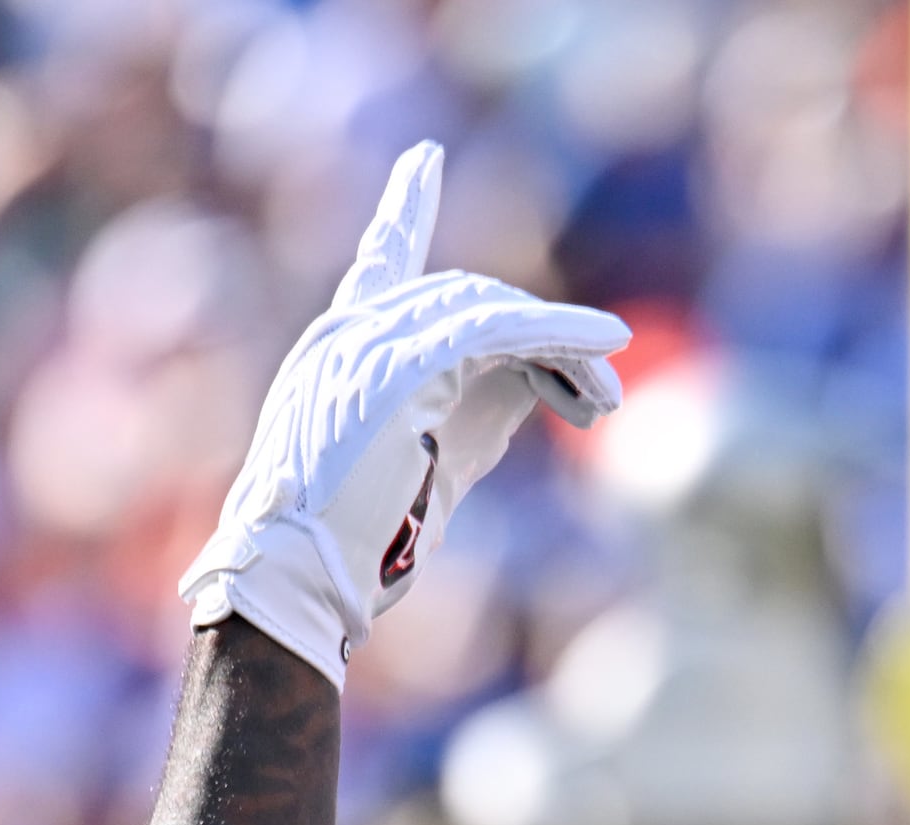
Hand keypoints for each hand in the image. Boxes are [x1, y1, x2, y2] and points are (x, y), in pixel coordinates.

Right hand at [180, 143, 629, 688]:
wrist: (300, 579)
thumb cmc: (356, 548)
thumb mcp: (424, 465)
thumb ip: (470, 411)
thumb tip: (539, 384)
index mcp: (339, 352)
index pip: (379, 260)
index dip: (406, 209)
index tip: (425, 161)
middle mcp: (347, 333)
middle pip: (465, 295)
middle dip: (543, 336)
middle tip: (603, 396)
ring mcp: (367, 341)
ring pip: (488, 308)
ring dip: (562, 348)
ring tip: (609, 398)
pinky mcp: (401, 364)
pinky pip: (498, 328)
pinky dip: (560, 333)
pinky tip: (607, 347)